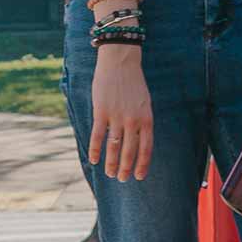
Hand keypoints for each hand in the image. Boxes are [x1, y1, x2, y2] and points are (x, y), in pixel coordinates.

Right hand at [87, 45, 153, 181]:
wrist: (121, 62)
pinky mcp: (101, 112)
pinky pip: (97, 136)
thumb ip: (142, 121)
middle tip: (122, 179)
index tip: (139, 176)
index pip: (147, 147)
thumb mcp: (145, 102)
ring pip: (114, 146)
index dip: (142, 163)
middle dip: (126, 168)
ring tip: (110, 174)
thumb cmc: (133, 83)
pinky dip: (95, 149)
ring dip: (112, 163)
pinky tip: (94, 160)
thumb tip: (139, 141)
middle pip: (130, 150)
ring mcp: (117, 116)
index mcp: (147, 118)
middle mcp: (134, 120)